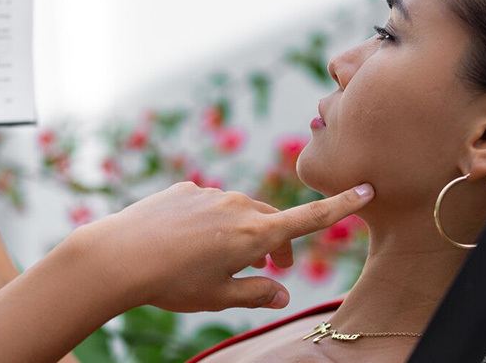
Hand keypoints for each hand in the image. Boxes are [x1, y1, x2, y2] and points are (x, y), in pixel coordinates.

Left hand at [70, 181, 374, 312]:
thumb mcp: (219, 297)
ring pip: (238, 212)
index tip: (365, 189)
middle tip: (274, 269)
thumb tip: (282, 294)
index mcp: (255, 233)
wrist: (120, 255)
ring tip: (217, 261)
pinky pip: (208, 204)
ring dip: (241, 232)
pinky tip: (185, 243)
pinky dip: (209, 222)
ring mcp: (209, 193)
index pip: (310, 218)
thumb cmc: (173, 283)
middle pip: (272, 220)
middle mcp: (237, 206)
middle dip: (277, 243)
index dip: (341, 206)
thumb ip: (256, 293)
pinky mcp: (184, 189)